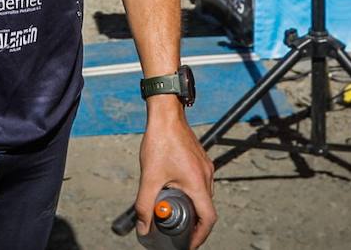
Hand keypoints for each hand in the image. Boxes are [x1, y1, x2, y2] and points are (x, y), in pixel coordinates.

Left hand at [137, 106, 216, 247]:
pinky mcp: (200, 160)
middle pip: (205, 208)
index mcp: (198, 183)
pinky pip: (199, 182)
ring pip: (202, 195)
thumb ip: (144, 204)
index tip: (188, 244)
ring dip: (190, 205)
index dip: (200, 235)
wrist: (166, 113)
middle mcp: (206, 176)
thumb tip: (142, 227)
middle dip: (192, 222)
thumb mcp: (149, 177)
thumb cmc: (160, 141)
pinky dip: (189, 191)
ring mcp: (205, 167)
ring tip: (172, 208)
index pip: (208, 219)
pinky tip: (173, 188)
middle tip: (177, 229)